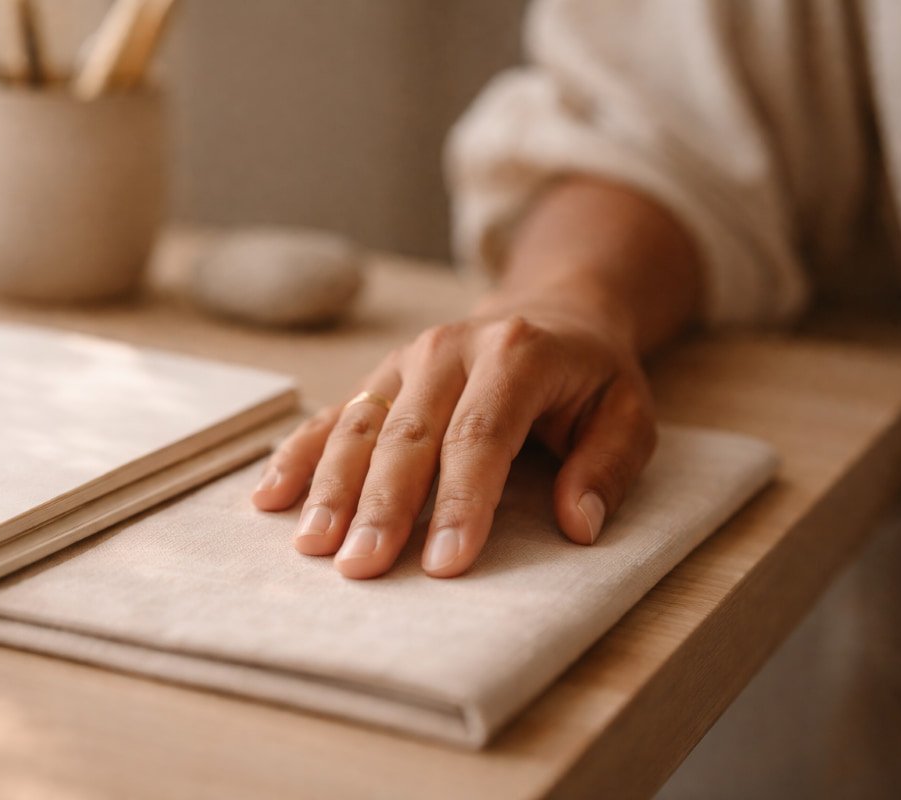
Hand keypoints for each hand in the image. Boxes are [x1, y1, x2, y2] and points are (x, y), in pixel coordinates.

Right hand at [250, 304, 657, 578]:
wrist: (552, 309)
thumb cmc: (590, 374)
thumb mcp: (630, 412)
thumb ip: (608, 466)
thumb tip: (579, 524)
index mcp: (516, 356)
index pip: (481, 435)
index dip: (462, 501)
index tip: (445, 563)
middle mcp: (450, 351)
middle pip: (407, 434)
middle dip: (382, 505)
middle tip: (360, 567)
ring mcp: (406, 361)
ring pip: (360, 425)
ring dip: (331, 487)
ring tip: (311, 545)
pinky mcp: (381, 377)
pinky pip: (333, 415)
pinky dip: (299, 455)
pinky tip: (270, 496)